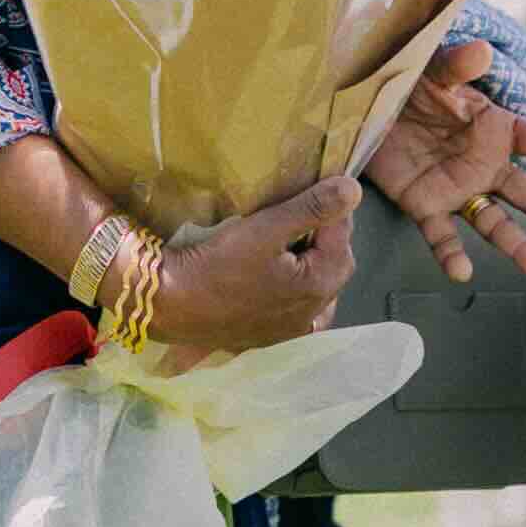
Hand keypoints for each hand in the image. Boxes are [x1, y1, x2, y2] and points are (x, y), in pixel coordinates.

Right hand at [149, 177, 358, 353]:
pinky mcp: (268, 337)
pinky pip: (297, 311)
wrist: (171, 303)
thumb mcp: (266, 228)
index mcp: (318, 286)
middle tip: (303, 213)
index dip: (334, 210)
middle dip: (327, 238)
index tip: (319, 189)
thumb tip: (354, 190)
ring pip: (318, 290)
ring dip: (313, 265)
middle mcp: (311, 314)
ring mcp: (289, 330)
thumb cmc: (218, 263)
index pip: (343, 238)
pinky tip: (279, 278)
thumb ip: (312, 208)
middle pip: (335, 266)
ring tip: (291, 244)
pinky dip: (296, 290)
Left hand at [362, 39, 525, 284]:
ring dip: (519, 247)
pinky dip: (450, 255)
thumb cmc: (412, 84)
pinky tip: (461, 272)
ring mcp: (459, 189)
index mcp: (498, 129)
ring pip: (496, 223)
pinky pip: (440, 235)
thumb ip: (457, 65)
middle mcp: (486, 165)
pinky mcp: (425, 205)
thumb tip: (482, 51)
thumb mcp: (434, 70)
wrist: (368, 105)